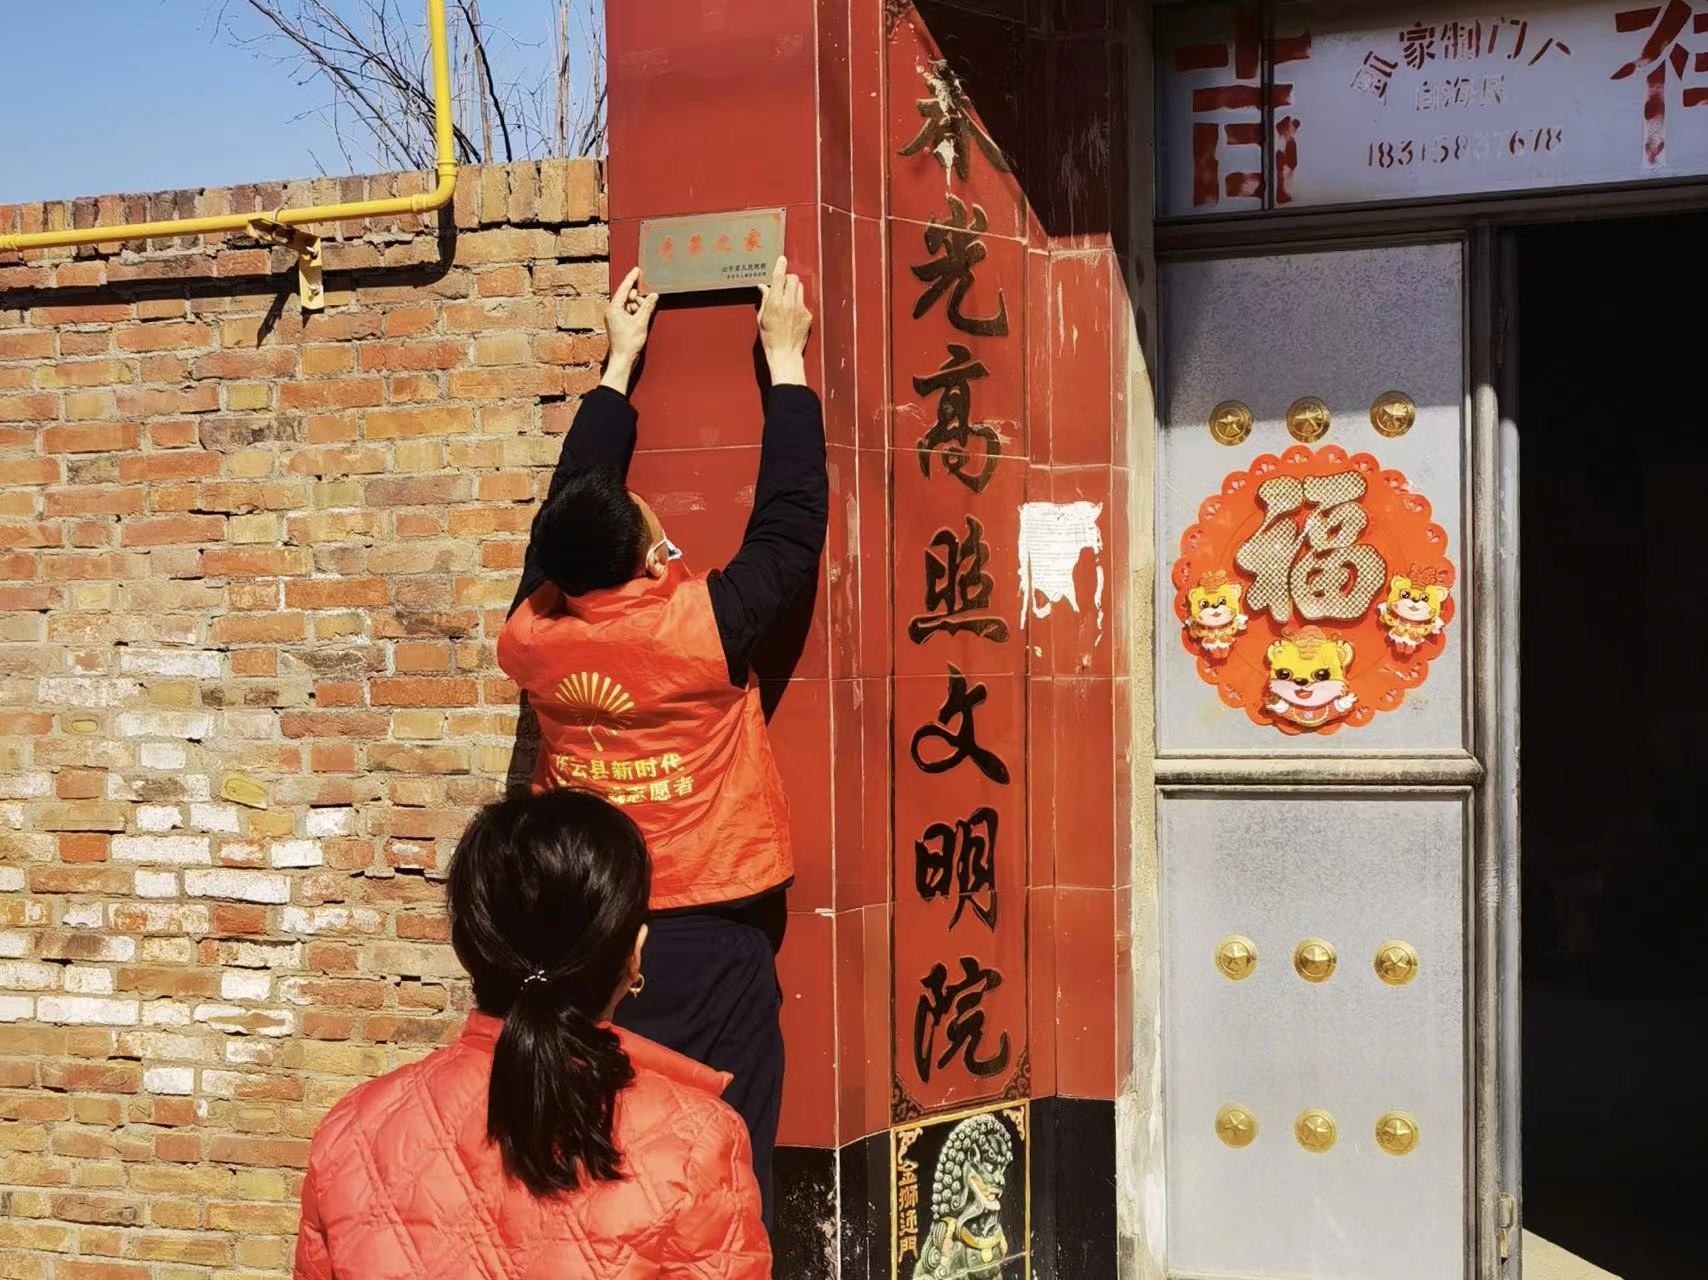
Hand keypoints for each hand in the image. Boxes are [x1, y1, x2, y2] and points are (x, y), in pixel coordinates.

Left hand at [603, 266, 657, 392]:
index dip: (631, 279)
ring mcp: (615, 317)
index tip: (637, 270)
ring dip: (638, 308)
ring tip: (642, 318)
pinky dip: (636, 314)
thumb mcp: (641, 322)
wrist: (623, 359)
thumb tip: (653, 295)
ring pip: (629, 305)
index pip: (624, 288)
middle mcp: (612, 311)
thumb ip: (647, 307)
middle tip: (646, 305)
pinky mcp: (619, 323)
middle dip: (638, 299)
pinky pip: (629, 313)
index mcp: (614, 308)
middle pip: (627, 297)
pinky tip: (642, 319)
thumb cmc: (628, 343)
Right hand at [756, 256, 810, 385]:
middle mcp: (789, 304)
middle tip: (783, 285)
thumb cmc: (770, 339)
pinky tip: (792, 314)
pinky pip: (803, 302)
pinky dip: (797, 303)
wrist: (785, 354)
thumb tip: (763, 287)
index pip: (779, 278)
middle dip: (788, 278)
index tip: (782, 259)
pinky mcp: (808, 315)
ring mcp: (800, 309)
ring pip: (800, 288)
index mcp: (775, 303)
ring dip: (793, 289)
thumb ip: (764, 300)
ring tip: (787, 299)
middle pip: (793, 279)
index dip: (780, 266)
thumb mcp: (762, 318)